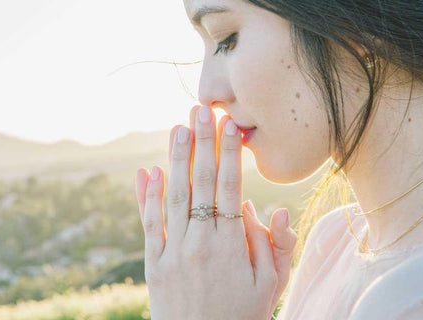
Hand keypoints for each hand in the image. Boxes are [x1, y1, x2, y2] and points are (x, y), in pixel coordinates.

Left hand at [134, 105, 297, 319]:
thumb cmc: (242, 315)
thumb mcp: (271, 285)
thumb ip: (274, 245)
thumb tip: (271, 208)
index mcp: (230, 245)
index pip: (229, 186)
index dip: (229, 153)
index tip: (230, 124)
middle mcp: (199, 242)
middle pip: (200, 182)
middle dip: (202, 143)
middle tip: (201, 110)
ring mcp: (173, 252)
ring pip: (174, 195)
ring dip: (175, 159)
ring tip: (178, 127)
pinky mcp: (154, 264)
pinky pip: (149, 224)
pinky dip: (147, 196)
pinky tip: (148, 170)